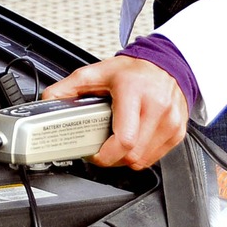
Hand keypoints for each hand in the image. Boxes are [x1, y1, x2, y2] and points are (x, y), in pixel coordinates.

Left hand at [43, 56, 188, 168]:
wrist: (167, 65)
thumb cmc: (133, 70)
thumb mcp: (96, 72)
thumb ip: (69, 87)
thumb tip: (49, 101)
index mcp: (134, 92)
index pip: (124, 138)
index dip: (105, 155)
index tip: (93, 154)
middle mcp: (156, 108)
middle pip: (132, 155)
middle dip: (111, 158)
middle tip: (99, 150)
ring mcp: (170, 122)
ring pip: (144, 160)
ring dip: (125, 159)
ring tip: (114, 144)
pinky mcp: (177, 133)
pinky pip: (155, 157)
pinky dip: (140, 155)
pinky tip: (132, 141)